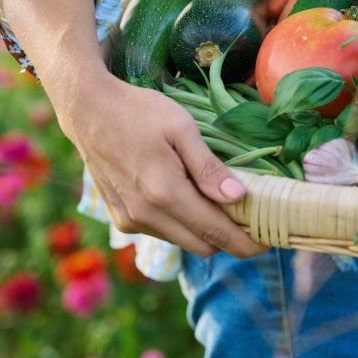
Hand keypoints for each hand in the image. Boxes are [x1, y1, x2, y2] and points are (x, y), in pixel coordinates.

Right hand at [56, 69, 268, 258]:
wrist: (88, 110)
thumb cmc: (139, 112)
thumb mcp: (181, 128)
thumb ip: (208, 167)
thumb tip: (239, 197)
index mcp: (165, 193)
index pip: (216, 233)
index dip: (246, 243)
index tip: (269, 241)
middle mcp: (146, 216)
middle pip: (203, 246)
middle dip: (230, 237)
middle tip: (251, 216)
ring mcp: (130, 221)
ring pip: (183, 241)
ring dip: (205, 229)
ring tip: (221, 201)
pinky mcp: (122, 218)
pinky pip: (163, 232)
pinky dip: (182, 223)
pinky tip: (189, 196)